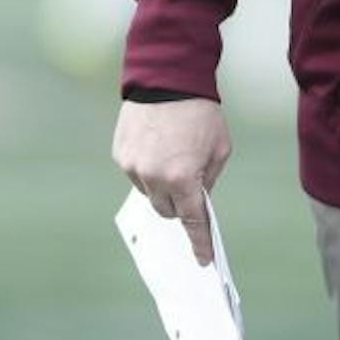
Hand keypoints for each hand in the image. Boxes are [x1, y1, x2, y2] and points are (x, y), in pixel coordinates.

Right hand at [112, 98, 232, 264]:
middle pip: (167, 210)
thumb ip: (208, 180)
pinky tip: (158, 147)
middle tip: (190, 184)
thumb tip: (198, 201)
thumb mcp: (219, 148)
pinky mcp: (120, 155)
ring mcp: (132, 167)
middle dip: (180, 204)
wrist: (168, 80)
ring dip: (162, 185)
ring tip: (173, 156)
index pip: (191, 220)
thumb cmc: (201, 114)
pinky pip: (136, 174)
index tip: (202, 259)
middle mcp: (153, 177)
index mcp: (182, 177)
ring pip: (149, 193)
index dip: (198, 241)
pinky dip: (147, 169)